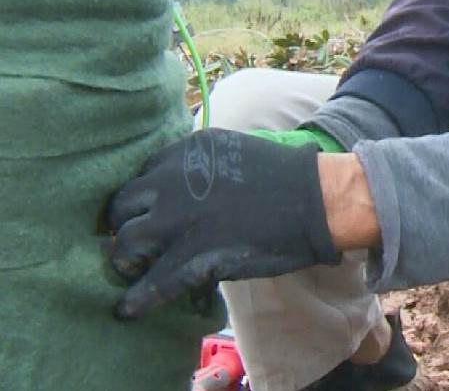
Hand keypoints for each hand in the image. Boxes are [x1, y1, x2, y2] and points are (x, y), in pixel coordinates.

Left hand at [103, 129, 340, 319]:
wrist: (314, 199)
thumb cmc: (283, 174)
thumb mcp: (230, 150)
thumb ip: (198, 165)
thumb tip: (177, 188)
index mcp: (184, 153)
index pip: (140, 178)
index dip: (143, 200)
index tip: (150, 214)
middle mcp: (171, 182)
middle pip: (122, 208)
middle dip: (127, 225)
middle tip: (140, 242)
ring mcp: (179, 220)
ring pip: (125, 246)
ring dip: (126, 260)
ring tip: (135, 272)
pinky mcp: (192, 257)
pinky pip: (152, 283)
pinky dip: (136, 300)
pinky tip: (128, 310)